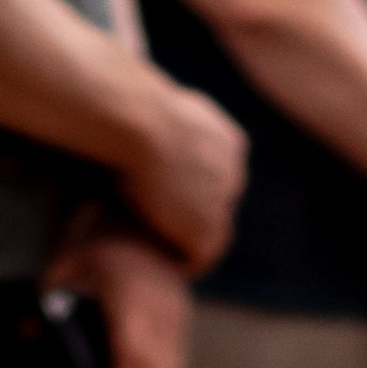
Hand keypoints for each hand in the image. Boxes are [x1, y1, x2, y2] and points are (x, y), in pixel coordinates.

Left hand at [44, 215, 191, 367]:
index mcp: (129, 300)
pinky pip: (176, 361)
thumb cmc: (97, 242)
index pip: (133, 363)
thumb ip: (47, 304)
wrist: (140, 217)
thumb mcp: (63, 267)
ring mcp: (177, 315)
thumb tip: (28, 336)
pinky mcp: (183, 317)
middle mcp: (160, 312)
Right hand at [116, 71, 247, 268]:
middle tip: (153, 232)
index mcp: (229, 144)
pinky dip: (178, 263)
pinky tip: (153, 262)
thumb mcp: (157, 106)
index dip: (186, 195)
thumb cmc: (131, 106)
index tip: (157, 203)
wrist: (138, 119)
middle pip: (215, 209)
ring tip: (152, 252)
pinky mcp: (207, 232)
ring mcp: (224, 205)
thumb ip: (160, 121)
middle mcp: (235, 174)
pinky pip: (198, 259)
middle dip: (187, 221)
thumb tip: (131, 104)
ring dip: (182, 245)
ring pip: (210, 236)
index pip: (214, 180)